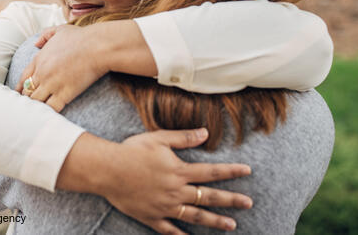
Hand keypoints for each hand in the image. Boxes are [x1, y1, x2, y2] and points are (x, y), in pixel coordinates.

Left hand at [17, 24, 106, 110]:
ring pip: (36, 102)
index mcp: (39, 59)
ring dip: (38, 106)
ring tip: (40, 112)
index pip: (24, 77)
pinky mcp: (64, 94)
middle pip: (27, 92)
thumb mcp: (60, 30)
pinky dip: (49, 112)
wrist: (97, 47)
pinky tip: (51, 114)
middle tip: (32, 104)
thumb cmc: (82, 38)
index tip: (23, 93)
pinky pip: (50, 109)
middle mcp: (42, 73)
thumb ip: (46, 35)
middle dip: (29, 98)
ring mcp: (52, 84)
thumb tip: (36, 43)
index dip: (21, 87)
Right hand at [100, 128, 251, 233]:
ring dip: (215, 221)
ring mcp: (165, 206)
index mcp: (179, 171)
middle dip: (231, 200)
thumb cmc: (132, 151)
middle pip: (209, 197)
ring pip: (195, 216)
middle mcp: (176, 191)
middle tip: (248, 203)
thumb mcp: (159, 138)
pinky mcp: (152, 217)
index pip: (211, 172)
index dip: (231, 171)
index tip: (247, 171)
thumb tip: (205, 133)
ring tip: (232, 225)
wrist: (108, 170)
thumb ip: (183, 138)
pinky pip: (170, 230)